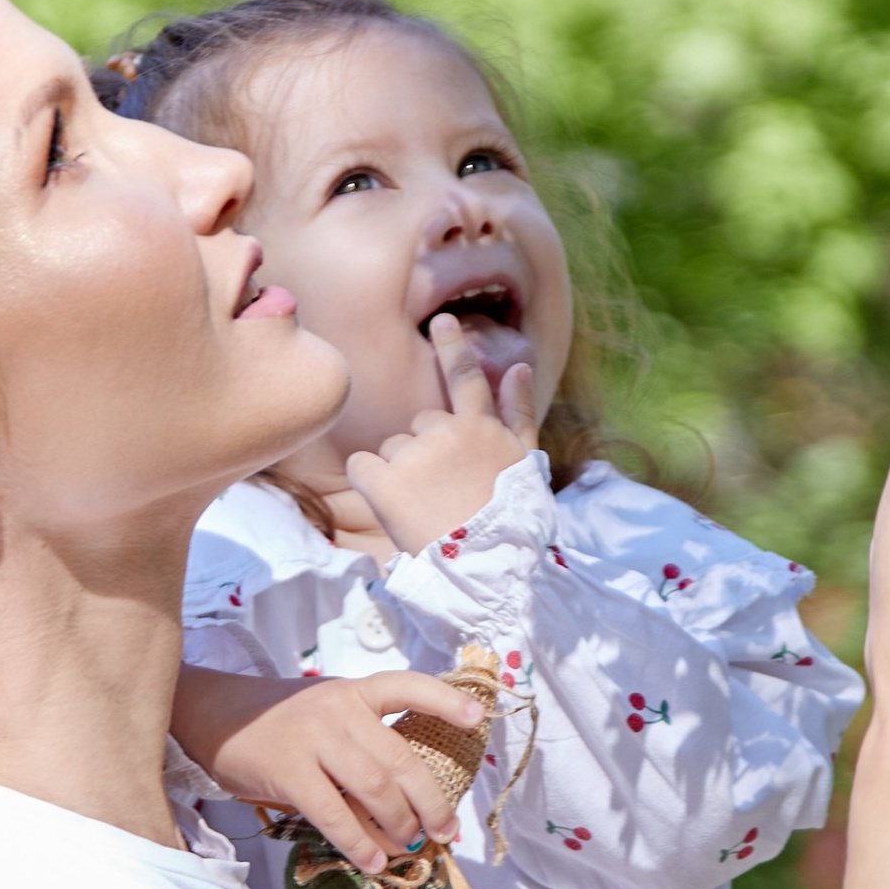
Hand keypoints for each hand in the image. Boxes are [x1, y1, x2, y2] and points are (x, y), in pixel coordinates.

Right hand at [173, 665, 487, 876]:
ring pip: (375, 789)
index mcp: (355, 692)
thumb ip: (363, 740)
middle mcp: (339, 710)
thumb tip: (407, 799)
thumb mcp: (326, 712)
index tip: (479, 720)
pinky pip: (334, 815)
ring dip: (400, 825)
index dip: (446, 702)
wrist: (214, 714)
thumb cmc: (279, 721)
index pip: (408, 687)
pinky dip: (360, 843)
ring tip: (410, 847)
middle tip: (446, 831)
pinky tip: (373, 861)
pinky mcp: (288, 771)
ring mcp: (314, 739)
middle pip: (401, 760)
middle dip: (431, 802)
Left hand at [342, 314, 538, 555]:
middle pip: (417, 425)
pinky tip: (393, 507)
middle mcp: (448, 432)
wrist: (488, 569)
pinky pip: (363, 467)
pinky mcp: (386, 483)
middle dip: (422, 452)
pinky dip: (371, 484)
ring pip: (391, 449)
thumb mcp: (526, 465)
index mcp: (482, 428)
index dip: (453, 346)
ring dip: (400, 474)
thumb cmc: (511, 523)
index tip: (442, 320)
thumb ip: (518, 413)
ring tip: (426, 509)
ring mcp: (415, 455)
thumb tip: (518, 365)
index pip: (465, 376)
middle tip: (441, 494)